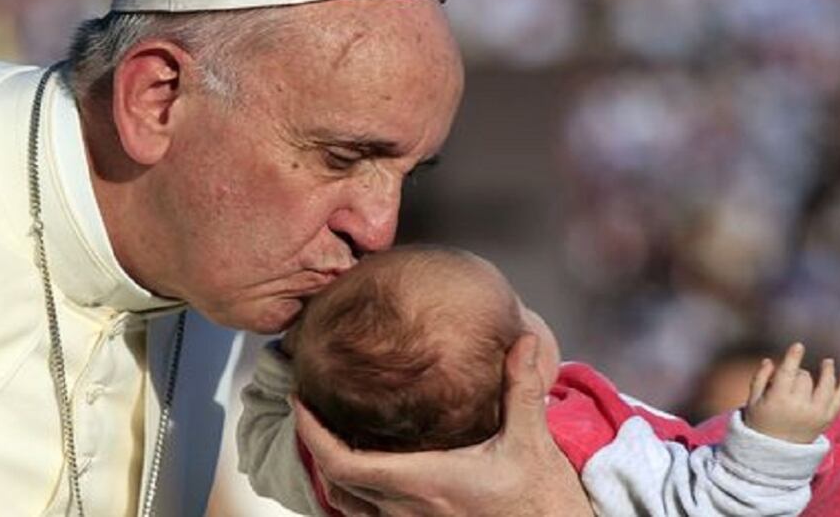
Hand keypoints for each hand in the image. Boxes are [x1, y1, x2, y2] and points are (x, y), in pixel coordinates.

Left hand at [294, 334, 592, 516]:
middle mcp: (407, 510)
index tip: (300, 403)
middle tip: (309, 409)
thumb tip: (523, 340)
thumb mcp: (531, 440)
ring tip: (332, 436)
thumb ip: (521, 387)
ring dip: (334, 472)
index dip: (311, 433)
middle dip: (315, 444)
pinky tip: (370, 471)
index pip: (343, 461)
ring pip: (349, 505)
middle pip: (336, 481)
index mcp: (424, 481)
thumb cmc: (539, 499)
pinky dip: (356, 493)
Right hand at [744, 342, 839, 443]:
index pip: (788, 373)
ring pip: (825, 385)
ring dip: (828, 372)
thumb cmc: (760, 424)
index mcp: (778, 400)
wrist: (775, 454)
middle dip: (798, 374)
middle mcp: (800, 406)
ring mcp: (816, 414)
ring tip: (828, 362)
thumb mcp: (752, 401)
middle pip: (804, 378)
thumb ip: (760, 379)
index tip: (798, 345)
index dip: (793, 357)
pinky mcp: (826, 420)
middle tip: (790, 380)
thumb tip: (770, 360)